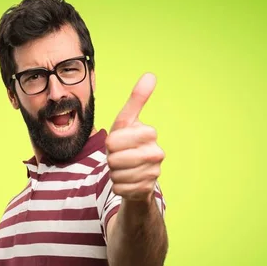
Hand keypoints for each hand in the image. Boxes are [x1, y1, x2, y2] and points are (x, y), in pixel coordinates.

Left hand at [106, 73, 165, 201]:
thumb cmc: (127, 143)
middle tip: (118, 157)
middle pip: (114, 159)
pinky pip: (119, 189)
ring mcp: (154, 174)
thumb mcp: (126, 121)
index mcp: (150, 133)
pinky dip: (118, 186)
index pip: (113, 141)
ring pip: (116, 175)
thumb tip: (150, 75)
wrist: (136, 173)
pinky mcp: (147, 190)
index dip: (110, 143)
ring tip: (123, 168)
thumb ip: (137, 99)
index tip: (118, 142)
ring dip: (114, 173)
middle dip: (110, 160)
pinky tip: (126, 181)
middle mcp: (157, 153)